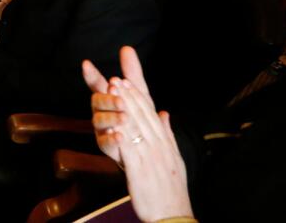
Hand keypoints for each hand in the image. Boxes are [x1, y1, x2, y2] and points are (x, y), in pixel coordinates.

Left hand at [84, 47, 192, 220]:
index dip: (137, 93)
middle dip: (127, 94)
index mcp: (164, 141)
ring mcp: (151, 156)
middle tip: (114, 78)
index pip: (149, 111)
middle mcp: (159, 144)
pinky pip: (129, 151)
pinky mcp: (141, 171)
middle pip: (141, 114)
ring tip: (111, 92)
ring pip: (135, 126)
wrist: (174, 214)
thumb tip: (164, 113)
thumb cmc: (171, 188)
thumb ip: (167, 133)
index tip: (126, 76)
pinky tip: (112, 126)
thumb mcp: (173, 157)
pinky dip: (121, 137)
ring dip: (123, 106)